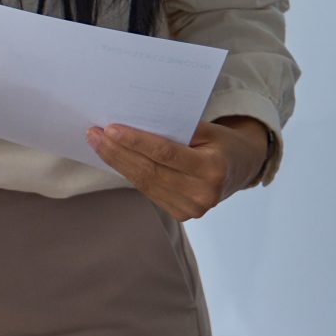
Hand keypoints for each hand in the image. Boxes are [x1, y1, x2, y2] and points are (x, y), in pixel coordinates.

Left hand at [88, 118, 268, 221]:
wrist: (241, 169)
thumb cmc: (221, 143)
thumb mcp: (207, 130)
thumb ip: (176, 128)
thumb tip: (133, 121)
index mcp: (213, 168)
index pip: (166, 154)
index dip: (136, 142)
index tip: (110, 129)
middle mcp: (203, 193)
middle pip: (150, 171)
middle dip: (118, 152)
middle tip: (94, 134)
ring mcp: (192, 208)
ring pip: (145, 183)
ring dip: (117, 163)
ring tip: (97, 143)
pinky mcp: (181, 214)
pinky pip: (148, 191)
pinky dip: (129, 173)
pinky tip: (114, 159)